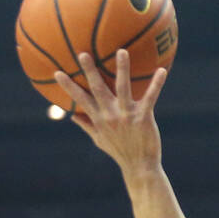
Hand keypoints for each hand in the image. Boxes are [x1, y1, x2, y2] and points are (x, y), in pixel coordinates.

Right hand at [53, 50, 168, 178]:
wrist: (140, 166)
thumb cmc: (120, 151)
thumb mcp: (99, 139)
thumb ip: (86, 125)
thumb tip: (72, 115)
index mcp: (99, 118)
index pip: (80, 99)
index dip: (68, 86)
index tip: (56, 72)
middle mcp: (110, 115)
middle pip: (97, 89)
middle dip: (90, 71)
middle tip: (83, 53)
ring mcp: (127, 115)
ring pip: (123, 88)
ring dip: (123, 69)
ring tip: (121, 51)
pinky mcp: (143, 117)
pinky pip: (150, 97)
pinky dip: (156, 84)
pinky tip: (162, 70)